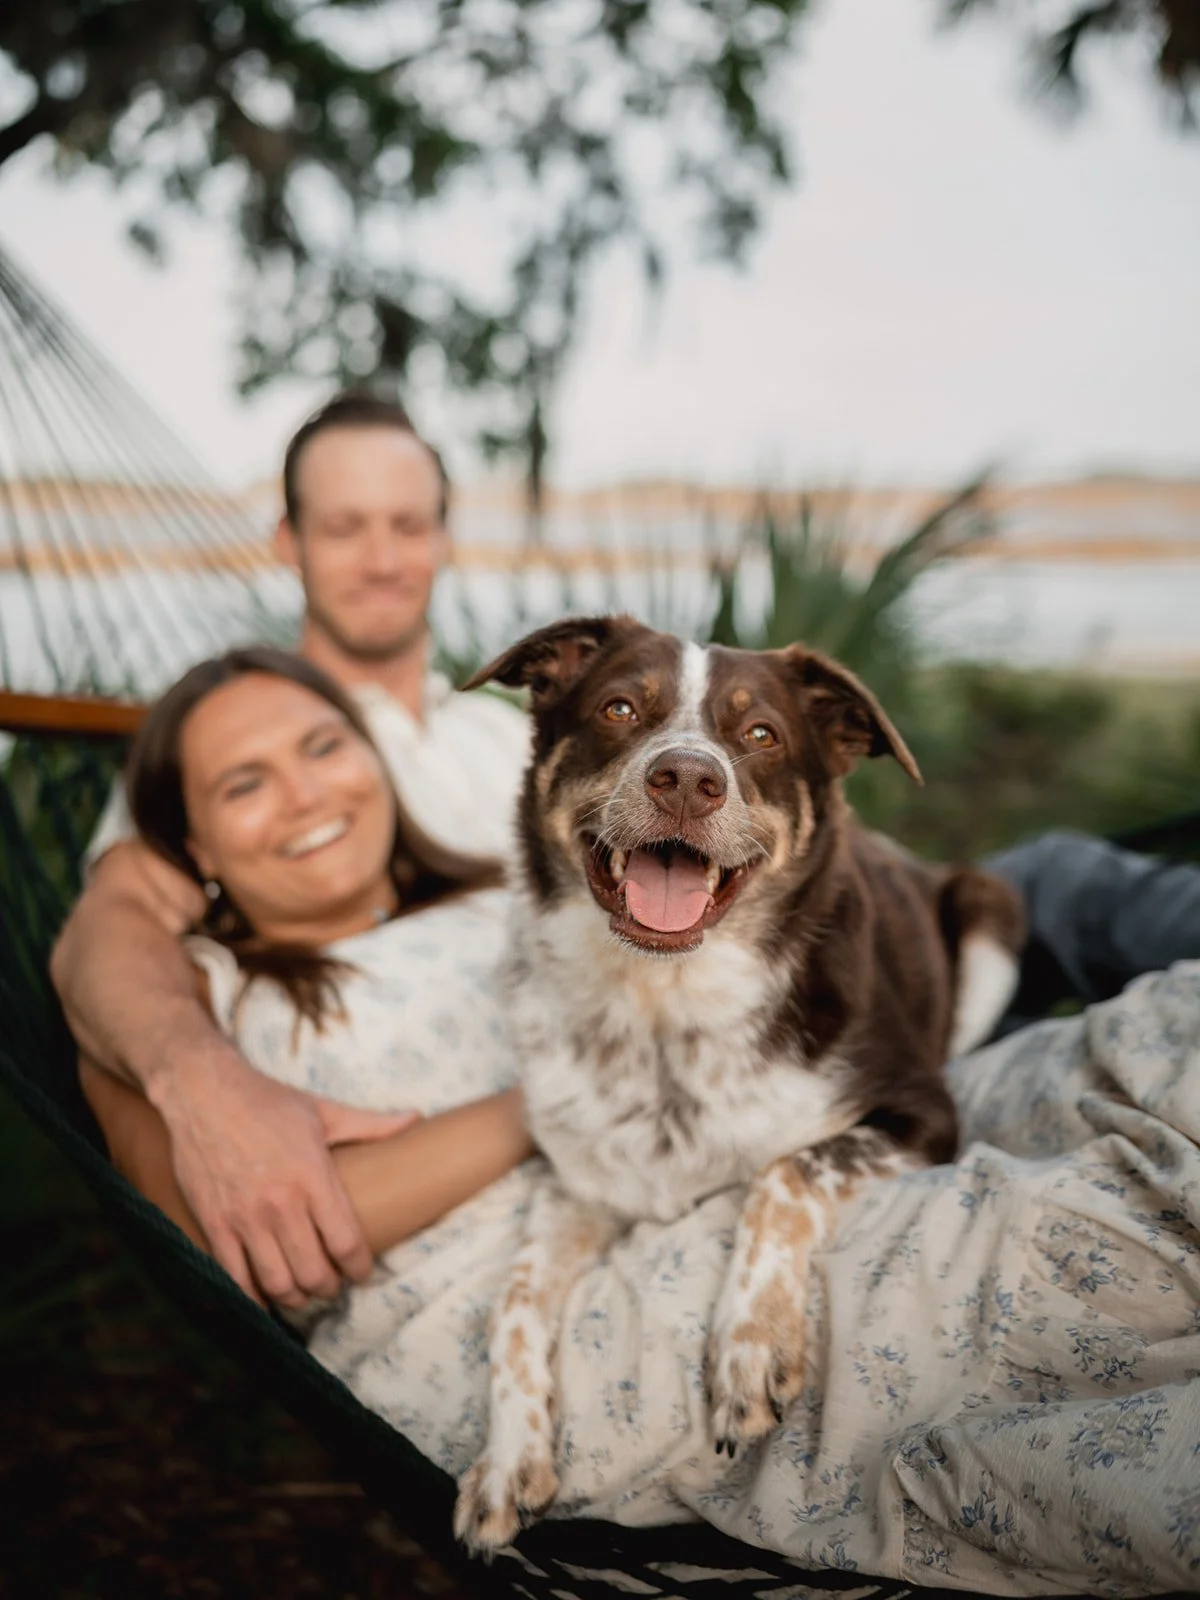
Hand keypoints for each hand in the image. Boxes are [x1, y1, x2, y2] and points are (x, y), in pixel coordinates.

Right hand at [154, 1045, 418, 1308]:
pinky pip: (235, 1277)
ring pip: (277, 1282)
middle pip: (313, 1272)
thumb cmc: (268, 1101)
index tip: (363, 1272)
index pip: (346, 1241)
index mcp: (313, 1176)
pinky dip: (252, 1298)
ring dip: (295, 1297)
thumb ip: (371, 1124)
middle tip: (333, 1284)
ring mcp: (244, 1217)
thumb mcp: (323, 1111)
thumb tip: (416, 1118)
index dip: (360, 1267)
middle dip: (329, 1287)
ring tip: (303, 1292)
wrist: (204, 1092)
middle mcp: (280, 1203)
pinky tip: (264, 1298)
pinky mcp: (214, 1223)